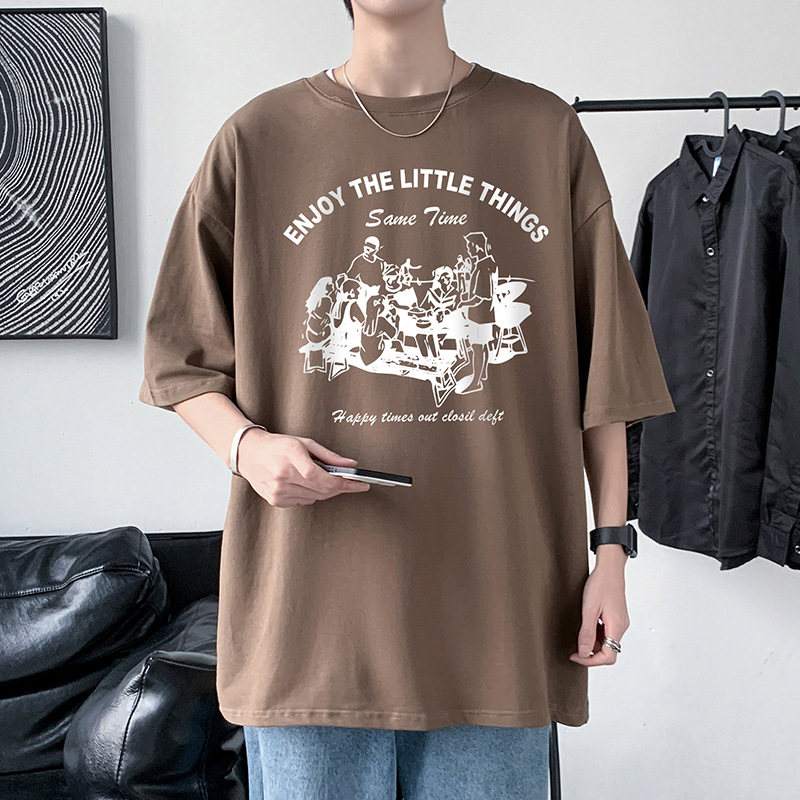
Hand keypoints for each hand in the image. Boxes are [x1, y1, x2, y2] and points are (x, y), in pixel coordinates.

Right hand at [236, 430, 369, 507]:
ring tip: (314, 476)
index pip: (325, 479)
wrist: (248, 453)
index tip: (361, 484)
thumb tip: (350, 464)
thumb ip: (329, 456)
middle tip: (348, 482)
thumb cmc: (277, 446)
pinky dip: (309, 494)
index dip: (346, 484)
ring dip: (323, 490)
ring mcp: (279, 492)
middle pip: (323, 491)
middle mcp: (284, 478)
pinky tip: (301, 482)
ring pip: (315, 498)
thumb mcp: (304, 443)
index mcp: (293, 460)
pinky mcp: (275, 501)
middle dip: (339, 487)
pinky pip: (303, 501)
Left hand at [569, 548, 629, 665]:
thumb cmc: (601, 584)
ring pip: (607, 642)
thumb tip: (583, 652)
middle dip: (590, 652)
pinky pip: (607, 632)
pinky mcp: (617, 616)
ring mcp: (620, 622)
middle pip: (608, 651)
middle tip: (575, 648)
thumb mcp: (589, 609)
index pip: (608, 657)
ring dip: (592, 642)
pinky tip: (588, 623)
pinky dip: (596, 633)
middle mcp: (621, 627)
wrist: (609, 568)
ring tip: (579, 632)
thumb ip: (586, 633)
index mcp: (617, 627)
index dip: (590, 660)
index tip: (576, 656)